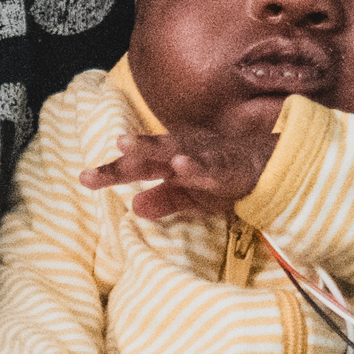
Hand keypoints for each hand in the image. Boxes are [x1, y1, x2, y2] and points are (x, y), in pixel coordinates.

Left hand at [87, 127, 277, 221]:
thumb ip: (163, 200)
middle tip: (98, 162)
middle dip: (125, 155)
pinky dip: (195, 164)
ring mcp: (205, 156)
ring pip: (174, 150)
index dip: (111, 171)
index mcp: (171, 160)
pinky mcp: (227, 166)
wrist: (270, 167)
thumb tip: (133, 207)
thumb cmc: (225, 179)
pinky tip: (181, 164)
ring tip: (126, 147)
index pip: (137, 166)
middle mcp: (184, 152)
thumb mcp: (192, 196)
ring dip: (151, 147)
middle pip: (149, 154)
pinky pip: (210, 165)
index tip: (83, 178)